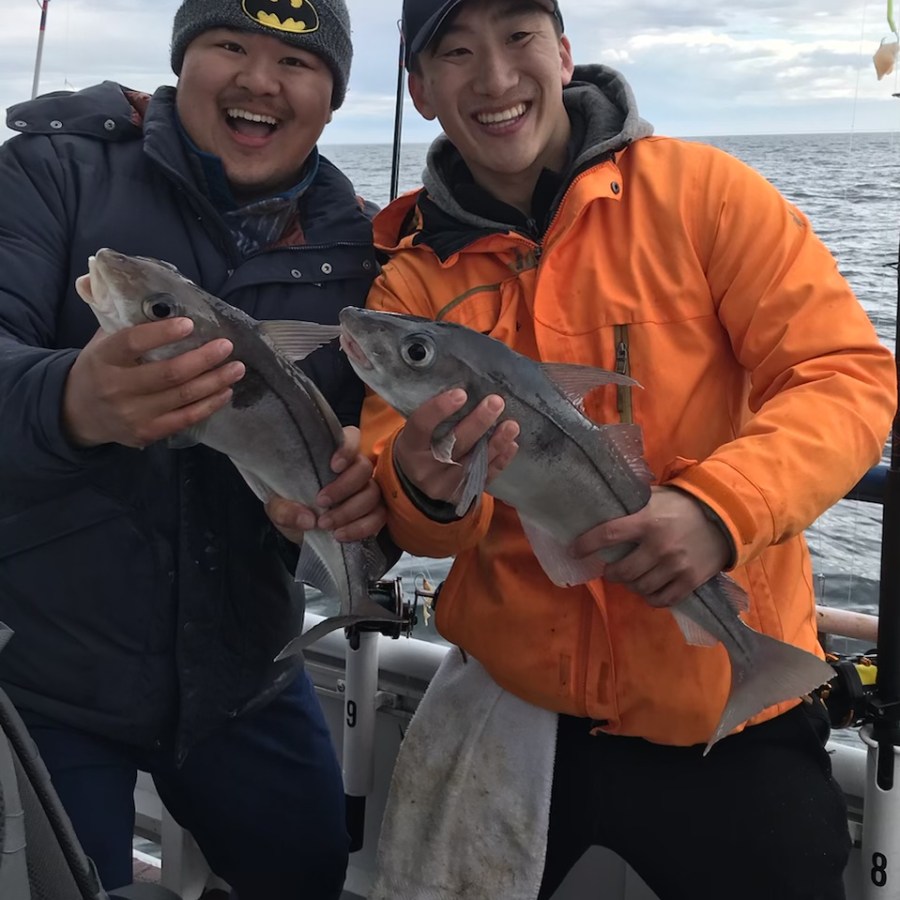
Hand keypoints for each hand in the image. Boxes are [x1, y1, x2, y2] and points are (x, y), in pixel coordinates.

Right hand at [63, 319, 244, 447]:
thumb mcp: (102, 342)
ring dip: (214, 382)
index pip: (133, 342)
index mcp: (104, 358)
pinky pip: (184, 419)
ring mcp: (132, 414)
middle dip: (203, 359)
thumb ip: (120, 318)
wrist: (79, 413)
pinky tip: (225, 392)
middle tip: (227, 346)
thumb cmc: (100, 368)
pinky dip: (209, 405)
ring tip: (236, 368)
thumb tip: (133, 286)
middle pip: (168, 374)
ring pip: (182, 397)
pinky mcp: (146, 432)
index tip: (189, 324)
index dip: (162, 333)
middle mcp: (116, 388)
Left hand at [265, 426, 386, 543]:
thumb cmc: (291, 507)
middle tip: (321, 502)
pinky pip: (378, 518)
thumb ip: (284, 510)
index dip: (347, 449)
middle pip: (364, 468)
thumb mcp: (276, 507)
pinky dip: (361, 528)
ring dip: (350, 511)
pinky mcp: (374, 513)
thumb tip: (308, 519)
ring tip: (325, 525)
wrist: (300, 532)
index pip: (351, 437)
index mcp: (331, 455)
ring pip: (373, 494)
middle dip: (344, 487)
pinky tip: (340, 535)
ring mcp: (367, 490)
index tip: (333, 466)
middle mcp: (354, 469)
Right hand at [393, 389, 519, 503]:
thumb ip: (436, 415)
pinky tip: (511, 445)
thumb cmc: (421, 444)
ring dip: (496, 443)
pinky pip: (484, 478)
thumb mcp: (419, 431)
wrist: (417, 480)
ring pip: (473, 464)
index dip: (439, 409)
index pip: (421, 425)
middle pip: (454, 444)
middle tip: (495, 402)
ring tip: (512, 425)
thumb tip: (470, 388)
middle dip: (478, 423)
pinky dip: (500, 461)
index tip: (461, 393)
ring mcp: (444, 485)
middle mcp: (425, 470)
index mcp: (409, 447)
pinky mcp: (461, 495)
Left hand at [569, 486, 730, 606]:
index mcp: (647, 521)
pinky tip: (648, 590)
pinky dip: (650, 598)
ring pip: (639, 587)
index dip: (586, 544)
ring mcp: (675, 566)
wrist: (725, 518)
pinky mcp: (690, 581)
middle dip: (611, 573)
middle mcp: (659, 546)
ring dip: (630, 585)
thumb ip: (632, 506)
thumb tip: (603, 510)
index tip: (574, 550)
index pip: (608, 535)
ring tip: (631, 578)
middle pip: (622, 571)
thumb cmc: (683, 505)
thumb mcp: (656, 497)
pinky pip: (661, 600)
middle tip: (610, 570)